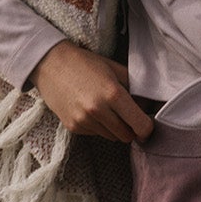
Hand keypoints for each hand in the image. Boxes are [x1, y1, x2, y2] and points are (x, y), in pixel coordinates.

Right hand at [33, 41, 149, 142]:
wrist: (49, 64)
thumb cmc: (86, 64)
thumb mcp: (116, 70)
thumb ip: (136, 89)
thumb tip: (151, 106)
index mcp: (113, 94)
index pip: (140, 125)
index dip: (148, 129)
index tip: (148, 126)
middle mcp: (97, 110)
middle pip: (127, 136)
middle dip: (131, 129)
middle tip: (129, 117)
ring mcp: (83, 120)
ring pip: (112, 137)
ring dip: (115, 128)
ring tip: (108, 110)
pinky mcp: (72, 127)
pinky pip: (95, 134)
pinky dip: (99, 127)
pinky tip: (92, 111)